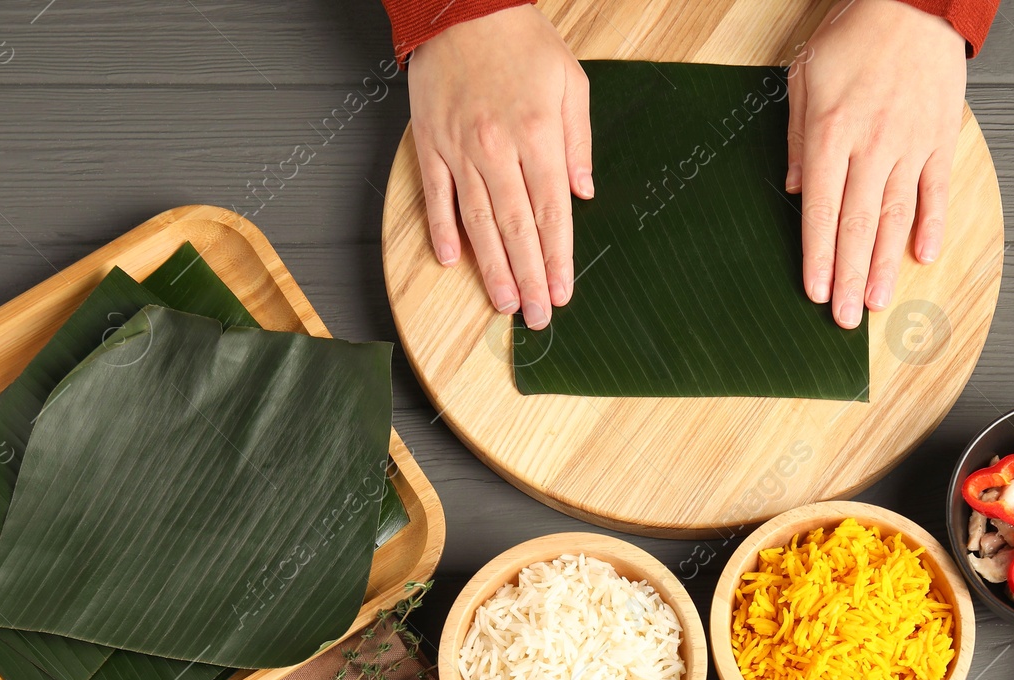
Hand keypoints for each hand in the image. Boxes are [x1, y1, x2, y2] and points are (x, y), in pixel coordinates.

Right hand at [407, 6, 591, 328]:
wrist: (464, 8)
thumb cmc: (522, 42)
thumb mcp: (571, 84)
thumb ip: (578, 142)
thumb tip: (583, 192)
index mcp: (538, 136)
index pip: (552, 213)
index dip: (558, 259)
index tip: (563, 292)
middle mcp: (497, 148)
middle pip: (517, 228)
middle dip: (529, 277)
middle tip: (537, 315)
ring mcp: (460, 148)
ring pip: (477, 222)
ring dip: (492, 268)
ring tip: (504, 302)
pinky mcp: (430, 142)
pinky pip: (436, 196)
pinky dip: (442, 230)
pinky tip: (451, 261)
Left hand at [787, 0, 966, 327]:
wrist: (915, 4)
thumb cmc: (855, 35)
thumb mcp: (805, 77)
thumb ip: (798, 138)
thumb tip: (796, 190)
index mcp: (831, 134)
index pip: (821, 210)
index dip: (817, 256)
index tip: (815, 291)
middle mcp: (872, 146)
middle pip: (857, 225)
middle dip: (849, 276)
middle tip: (845, 318)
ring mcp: (910, 146)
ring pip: (896, 217)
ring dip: (885, 264)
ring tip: (877, 301)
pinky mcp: (940, 139)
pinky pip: (936, 191)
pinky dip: (932, 225)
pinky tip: (923, 256)